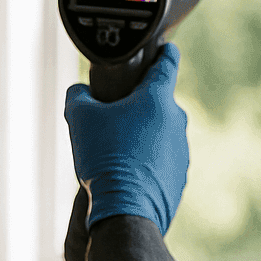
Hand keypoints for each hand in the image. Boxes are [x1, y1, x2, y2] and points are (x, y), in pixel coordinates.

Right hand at [63, 43, 188, 235]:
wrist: (126, 213)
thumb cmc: (105, 159)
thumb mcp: (80, 119)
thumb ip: (79, 96)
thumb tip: (80, 92)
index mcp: (157, 99)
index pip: (168, 62)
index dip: (163, 52)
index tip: (162, 47)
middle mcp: (176, 121)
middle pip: (158, 103)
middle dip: (138, 106)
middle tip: (113, 114)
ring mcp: (181, 151)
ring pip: (159, 134)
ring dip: (142, 137)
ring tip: (115, 152)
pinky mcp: (180, 177)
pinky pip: (161, 161)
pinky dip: (146, 163)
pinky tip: (125, 174)